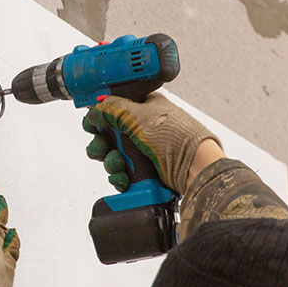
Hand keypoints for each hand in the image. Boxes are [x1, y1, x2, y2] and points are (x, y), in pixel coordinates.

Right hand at [82, 93, 221, 193]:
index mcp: (144, 108)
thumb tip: (94, 110)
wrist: (196, 169)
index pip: (113, 109)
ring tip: (119, 166)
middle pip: (109, 135)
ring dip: (111, 162)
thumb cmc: (177, 137)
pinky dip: (119, 176)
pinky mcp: (146, 170)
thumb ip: (111, 109)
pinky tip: (123, 178)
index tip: (92, 125)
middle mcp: (143, 128)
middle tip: (102, 148)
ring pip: (113, 155)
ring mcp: (144, 150)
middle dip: (102, 144)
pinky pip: (123, 172)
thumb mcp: (139, 116)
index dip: (99, 117)